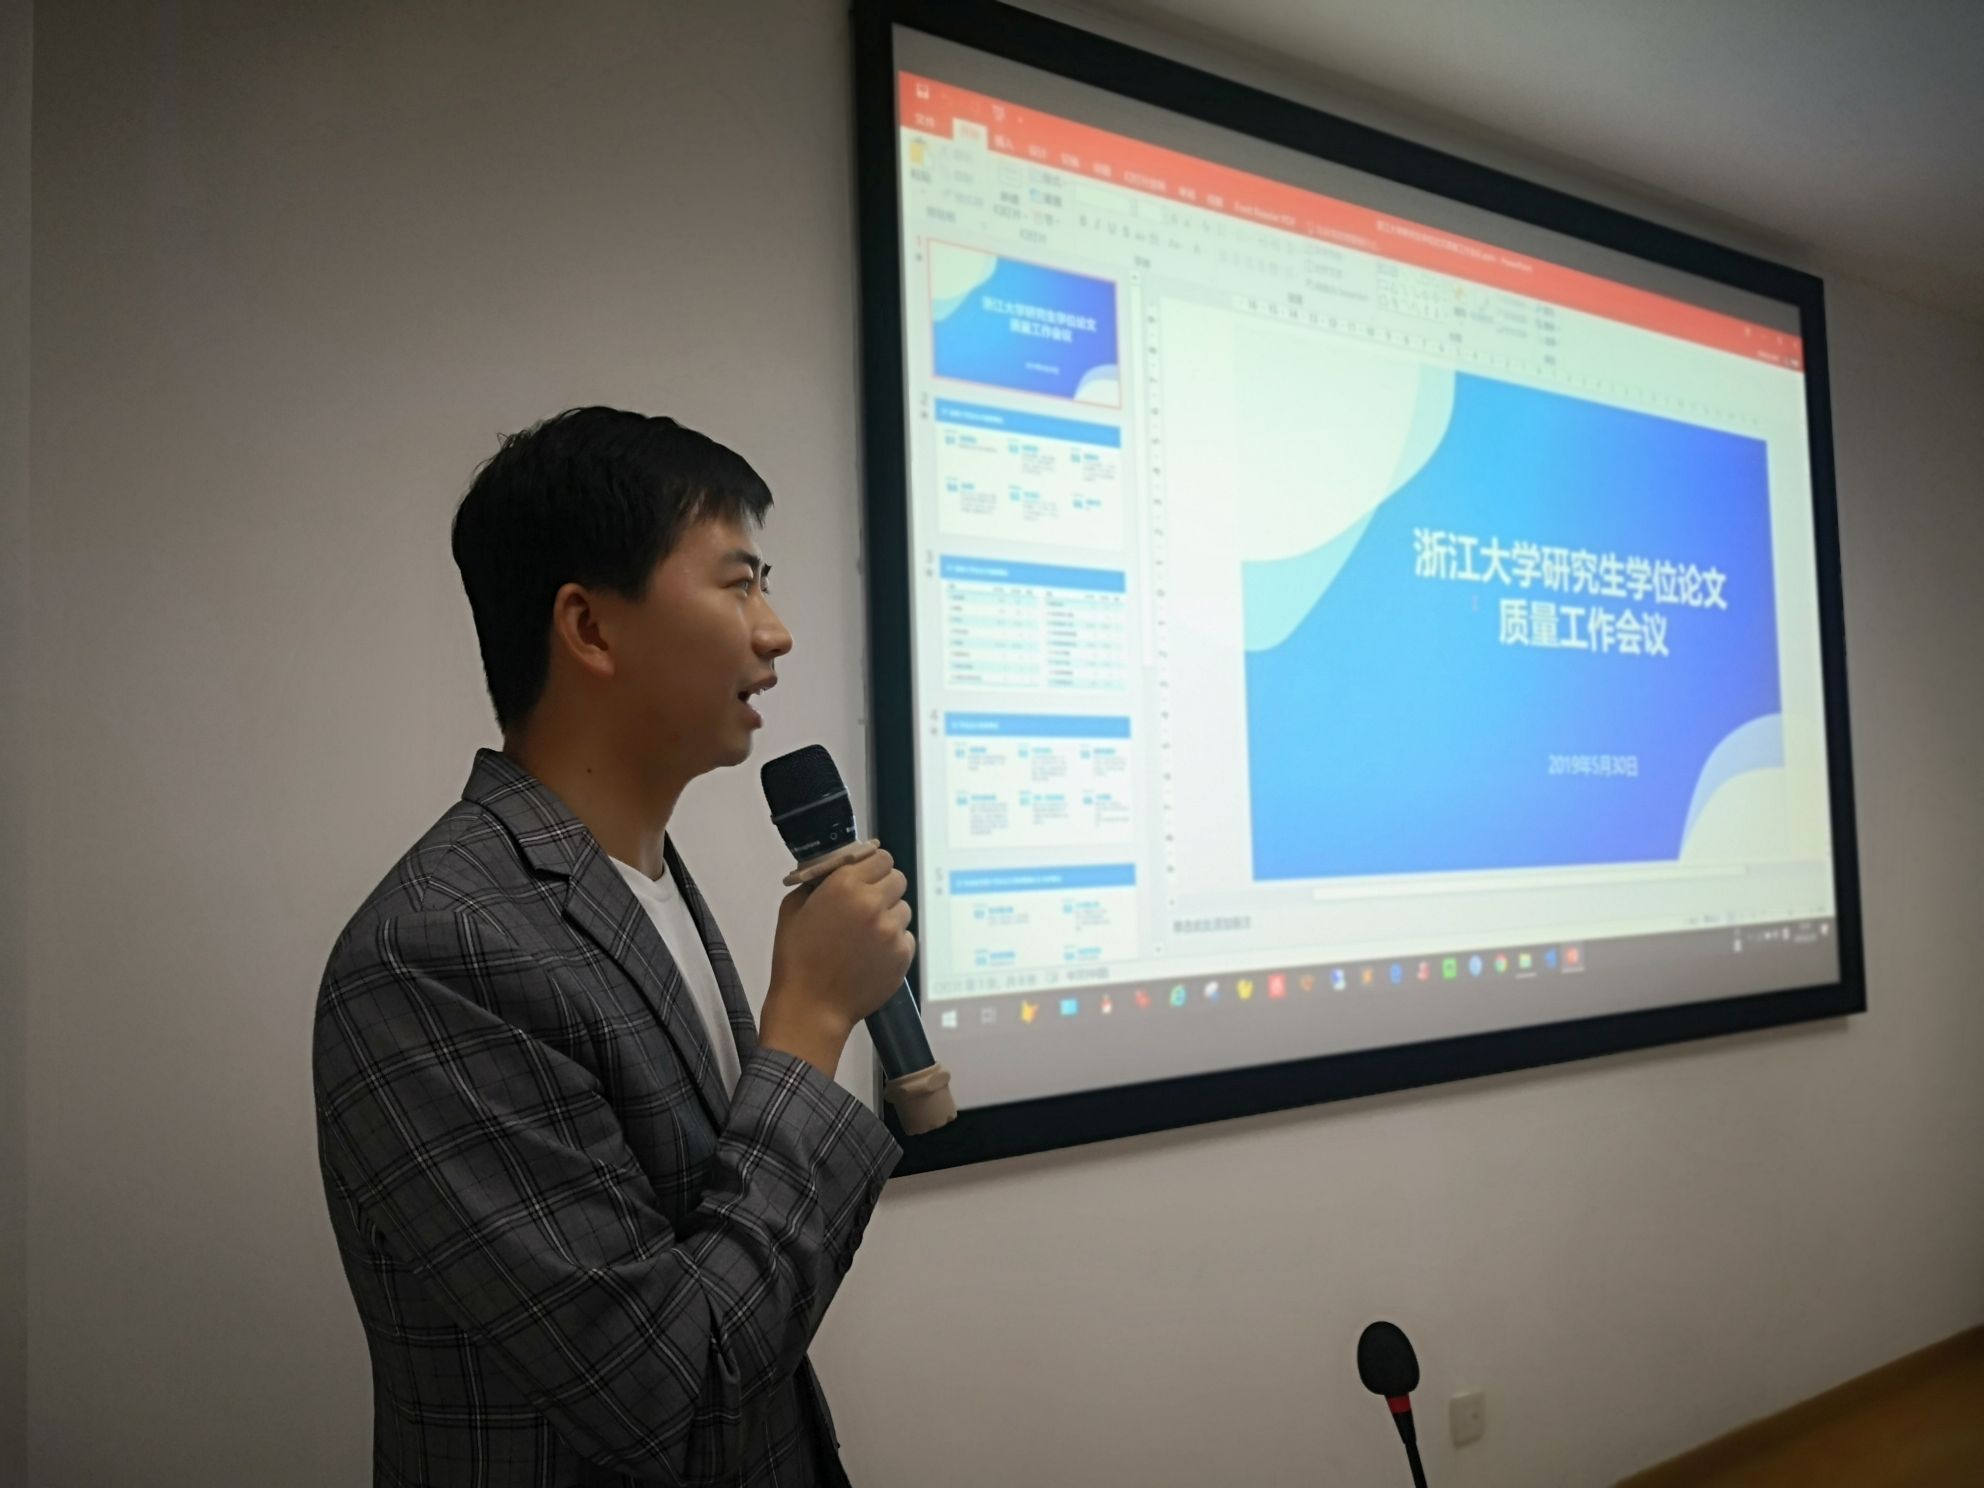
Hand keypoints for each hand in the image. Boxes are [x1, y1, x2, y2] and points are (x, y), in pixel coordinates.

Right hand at [761, 849, 913, 1077]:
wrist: (812, 1007)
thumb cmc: (797, 959)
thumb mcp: (793, 909)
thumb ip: (816, 882)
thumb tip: (834, 869)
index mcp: (845, 885)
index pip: (881, 858)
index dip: (873, 866)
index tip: (866, 876)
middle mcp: (873, 903)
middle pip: (898, 879)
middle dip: (884, 888)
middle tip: (867, 905)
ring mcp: (892, 930)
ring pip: (903, 909)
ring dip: (889, 916)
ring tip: (866, 935)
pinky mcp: (903, 954)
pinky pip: (906, 937)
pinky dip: (893, 942)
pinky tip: (872, 954)